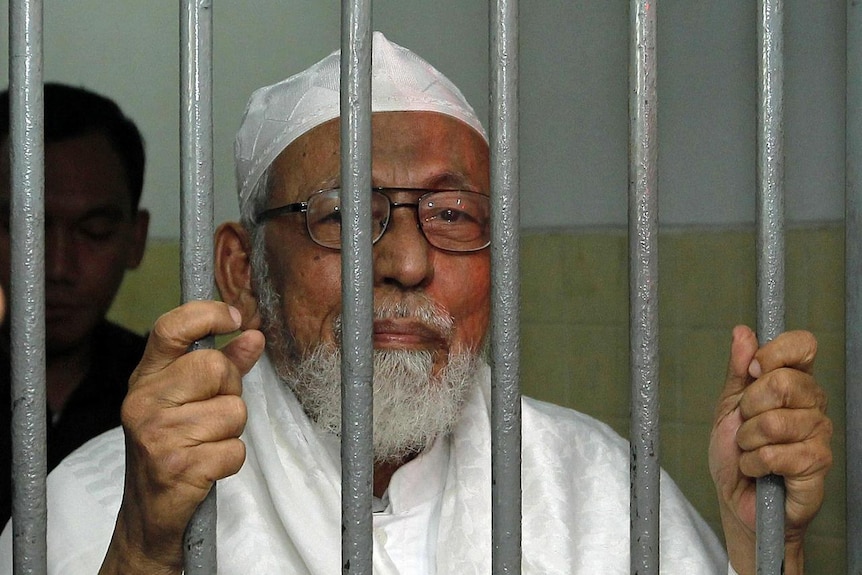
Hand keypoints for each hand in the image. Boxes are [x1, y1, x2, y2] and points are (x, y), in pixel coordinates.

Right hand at [99, 301, 264, 574]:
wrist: (147, 514)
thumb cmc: (172, 446)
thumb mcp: (189, 400)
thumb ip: (224, 365)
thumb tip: (254, 336)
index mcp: (146, 378)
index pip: (171, 328)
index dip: (206, 314)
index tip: (234, 317)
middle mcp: (144, 401)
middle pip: (215, 367)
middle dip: (230, 391)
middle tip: (212, 414)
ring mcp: (157, 434)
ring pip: (233, 411)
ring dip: (231, 432)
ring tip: (206, 443)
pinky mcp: (175, 467)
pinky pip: (234, 450)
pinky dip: (230, 460)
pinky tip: (207, 466)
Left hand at [708, 326, 831, 574]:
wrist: (736, 499)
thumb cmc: (734, 453)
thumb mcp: (728, 406)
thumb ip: (737, 370)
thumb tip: (743, 332)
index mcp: (794, 383)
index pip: (802, 345)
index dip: (773, 353)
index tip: (751, 369)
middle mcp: (812, 405)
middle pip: (783, 382)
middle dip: (748, 407)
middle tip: (745, 425)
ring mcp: (819, 434)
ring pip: (773, 422)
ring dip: (747, 441)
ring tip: (751, 451)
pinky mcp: (817, 465)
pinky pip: (775, 454)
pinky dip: (754, 464)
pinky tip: (759, 470)